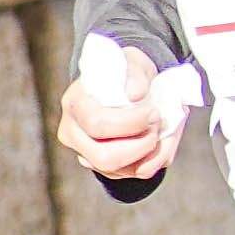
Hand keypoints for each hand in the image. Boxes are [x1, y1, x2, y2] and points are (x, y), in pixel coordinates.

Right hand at [59, 37, 174, 187]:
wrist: (131, 88)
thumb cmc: (129, 75)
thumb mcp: (134, 61)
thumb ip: (135, 73)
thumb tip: (135, 94)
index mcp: (75, 104)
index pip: (96, 124)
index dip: (130, 122)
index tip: (153, 111)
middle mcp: (73, 133)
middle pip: (104, 157)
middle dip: (140, 144)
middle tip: (158, 124)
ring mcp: (86, 153)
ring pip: (118, 170)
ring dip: (149, 154)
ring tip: (160, 131)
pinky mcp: (105, 167)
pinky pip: (132, 174)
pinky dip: (155, 160)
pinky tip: (161, 141)